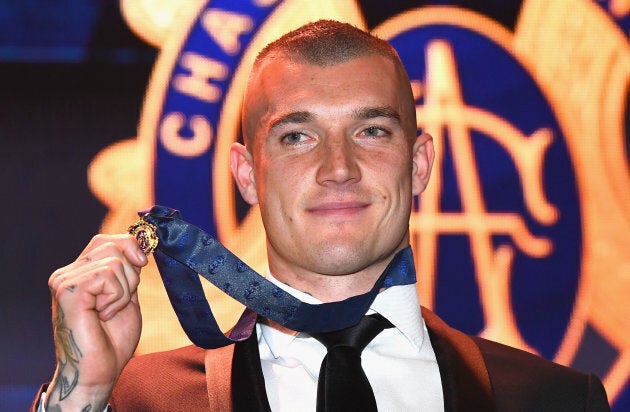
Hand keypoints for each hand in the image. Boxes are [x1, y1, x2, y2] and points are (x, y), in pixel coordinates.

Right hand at [45, 234, 147, 410]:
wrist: (100, 371)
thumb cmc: (113, 339)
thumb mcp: (127, 295)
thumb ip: (128, 270)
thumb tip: (140, 242)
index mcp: (79, 273)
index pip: (105, 241)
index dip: (129, 245)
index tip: (144, 262)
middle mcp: (67, 274)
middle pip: (111, 245)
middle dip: (131, 273)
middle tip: (121, 301)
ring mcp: (64, 281)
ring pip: (114, 261)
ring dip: (124, 290)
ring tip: (110, 312)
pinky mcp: (68, 290)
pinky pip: (108, 275)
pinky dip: (116, 297)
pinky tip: (103, 315)